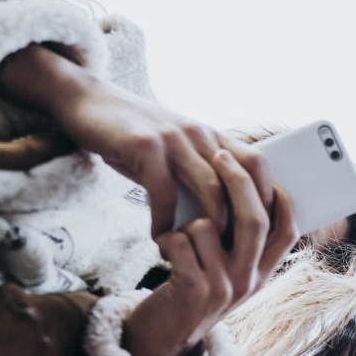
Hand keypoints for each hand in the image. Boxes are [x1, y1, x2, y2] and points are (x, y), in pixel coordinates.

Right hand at [0, 45, 275, 235]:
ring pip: (210, 188)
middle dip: (245, 221)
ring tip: (202, 252)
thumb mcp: (175, 149)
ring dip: (209, 226)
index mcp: (213, 136)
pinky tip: (159, 238)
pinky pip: (164, 192)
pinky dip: (165, 221)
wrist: (87, 101)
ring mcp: (175, 139)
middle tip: (238, 254)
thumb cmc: (134, 135)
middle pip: (241, 180)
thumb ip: (200, 174)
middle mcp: (201, 134)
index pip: (258, 165)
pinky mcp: (146, 147)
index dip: (268, 198)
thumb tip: (222, 218)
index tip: (265, 233)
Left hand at [122, 149, 297, 355]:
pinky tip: (163, 252)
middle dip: (236, 181)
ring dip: (186, 223)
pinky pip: (180, 241)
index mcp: (263, 273)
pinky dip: (166, 239)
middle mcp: (249, 281)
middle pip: (254, 219)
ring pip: (208, 226)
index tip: (265, 167)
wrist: (163, 337)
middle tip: (219, 155)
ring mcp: (224, 287)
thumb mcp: (228, 271)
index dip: (280, 196)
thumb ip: (241, 241)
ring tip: (179, 239)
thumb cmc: (193, 290)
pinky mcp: (194, 290)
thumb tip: (247, 187)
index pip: (288, 229)